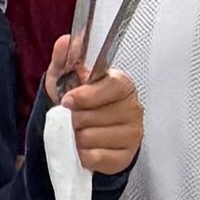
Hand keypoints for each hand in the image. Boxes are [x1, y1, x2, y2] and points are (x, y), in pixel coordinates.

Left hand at [45, 36, 140, 175]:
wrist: (83, 130)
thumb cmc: (78, 101)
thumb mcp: (66, 77)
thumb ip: (65, 58)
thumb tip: (66, 40)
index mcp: (122, 85)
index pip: (110, 88)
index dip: (85, 96)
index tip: (68, 101)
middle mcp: (134, 108)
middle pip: (94, 117)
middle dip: (74, 119)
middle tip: (73, 118)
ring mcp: (134, 134)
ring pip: (92, 138)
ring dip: (76, 137)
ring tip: (79, 131)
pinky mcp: (126, 157)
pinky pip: (95, 158)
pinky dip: (82, 155)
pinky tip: (84, 148)